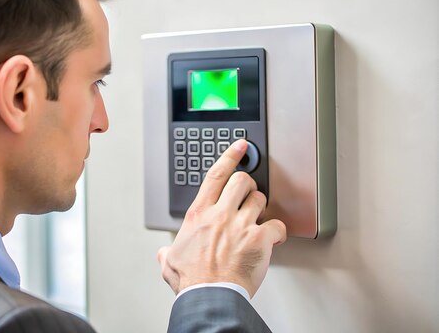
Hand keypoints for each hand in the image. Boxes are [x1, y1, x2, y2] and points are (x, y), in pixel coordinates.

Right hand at [157, 139, 286, 297]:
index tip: (240, 147)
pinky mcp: (258, 239)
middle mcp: (220, 214)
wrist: (210, 295)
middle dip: (248, 185)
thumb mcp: (170, 262)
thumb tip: (164, 253)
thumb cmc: (193, 280)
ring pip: (259, 199)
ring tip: (256, 220)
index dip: (230, 156)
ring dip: (260, 208)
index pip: (216, 175)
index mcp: (199, 214)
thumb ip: (167, 253)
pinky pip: (277, 225)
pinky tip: (273, 239)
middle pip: (241, 181)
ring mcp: (240, 225)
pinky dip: (278, 232)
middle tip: (248, 194)